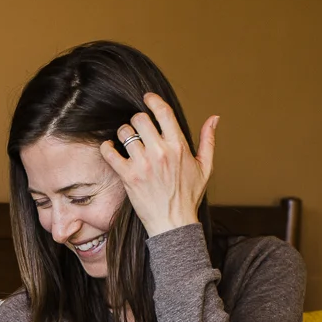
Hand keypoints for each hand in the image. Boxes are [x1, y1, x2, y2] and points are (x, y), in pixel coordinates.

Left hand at [99, 94, 216, 237]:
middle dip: (137, 120)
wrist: (173, 223)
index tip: (146, 98)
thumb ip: (208, 140)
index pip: (163, 112)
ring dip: (124, 133)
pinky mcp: (128, 176)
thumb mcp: (205, 167)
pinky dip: (107, 147)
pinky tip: (111, 148)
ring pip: (125, 132)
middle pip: (140, 119)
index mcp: (178, 146)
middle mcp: (160, 152)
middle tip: (137, 128)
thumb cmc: (189, 196)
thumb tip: (214, 118)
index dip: (152, 100)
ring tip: (127, 140)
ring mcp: (143, 164)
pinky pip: (110, 152)